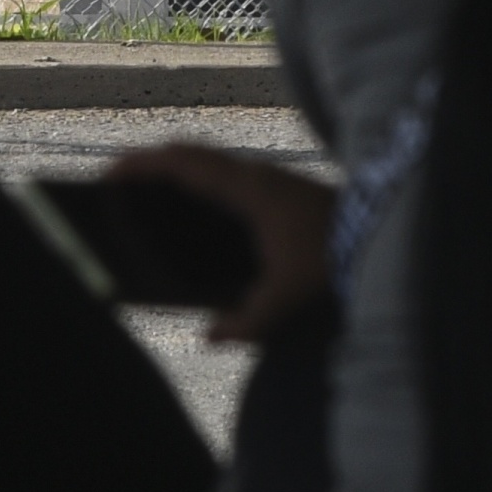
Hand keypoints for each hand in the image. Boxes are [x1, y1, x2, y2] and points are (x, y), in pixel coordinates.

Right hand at [109, 142, 332, 345]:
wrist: (382, 231)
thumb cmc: (333, 260)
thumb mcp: (288, 297)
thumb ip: (248, 321)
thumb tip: (210, 336)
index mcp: (247, 189)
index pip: (184, 163)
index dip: (143, 165)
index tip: (110, 174)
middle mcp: (255, 174)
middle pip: (191, 155)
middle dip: (152, 165)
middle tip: (120, 184)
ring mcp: (269, 177)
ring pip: (210, 161)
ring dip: (177, 170)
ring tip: (148, 196)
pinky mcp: (279, 188)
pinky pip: (226, 174)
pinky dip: (200, 182)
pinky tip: (195, 211)